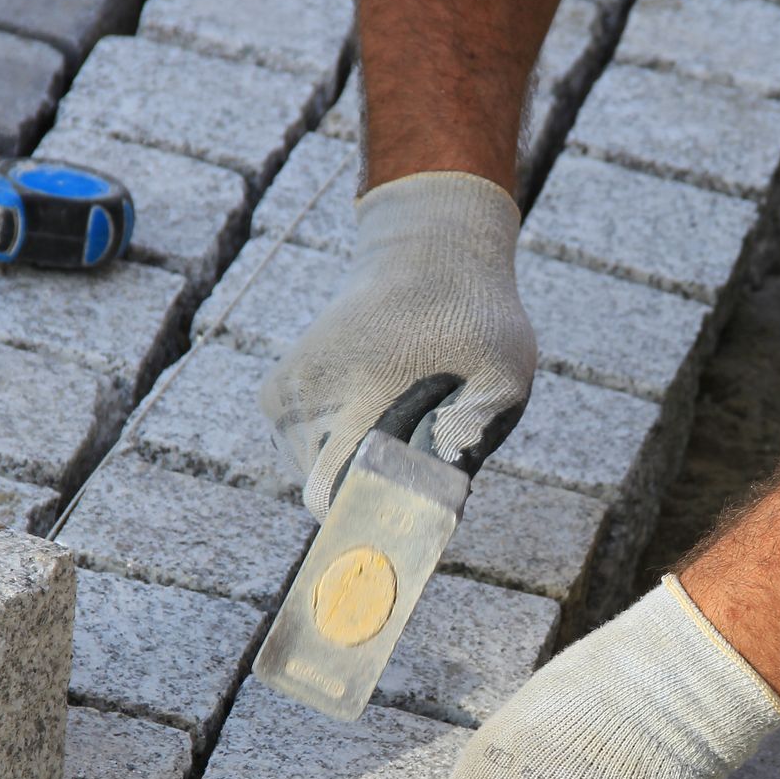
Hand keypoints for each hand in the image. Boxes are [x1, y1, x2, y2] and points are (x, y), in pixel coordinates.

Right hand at [259, 171, 535, 520]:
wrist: (428, 251)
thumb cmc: (473, 317)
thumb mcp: (504, 372)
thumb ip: (476, 431)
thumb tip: (437, 487)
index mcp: (354, 392)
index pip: (339, 502)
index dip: (375, 525)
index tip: (406, 527)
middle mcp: (303, 399)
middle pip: (331, 498)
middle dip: (377, 491)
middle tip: (423, 453)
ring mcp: (283, 399)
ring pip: (318, 480)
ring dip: (361, 468)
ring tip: (403, 416)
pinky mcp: (275, 397)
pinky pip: (308, 456)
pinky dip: (343, 449)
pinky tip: (376, 409)